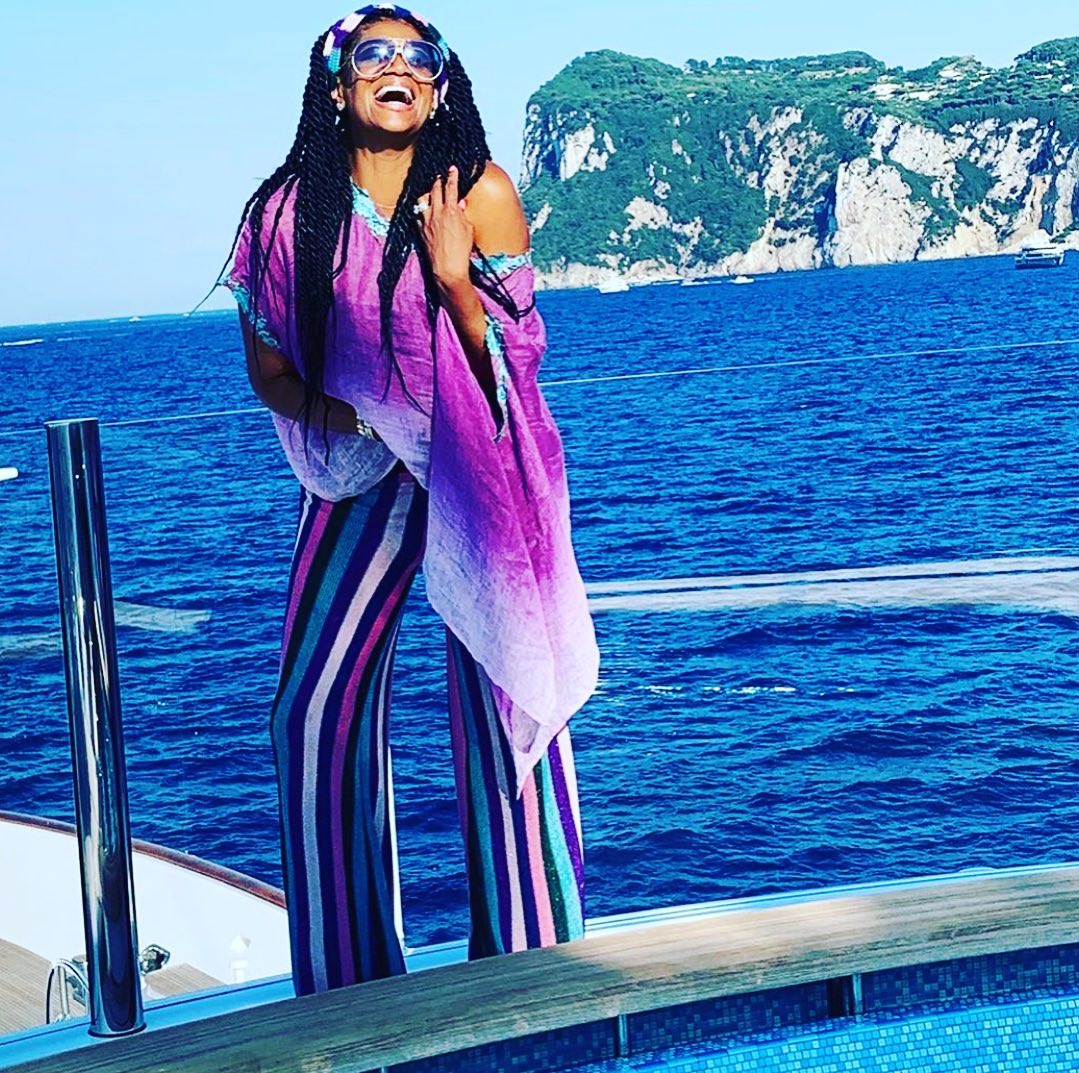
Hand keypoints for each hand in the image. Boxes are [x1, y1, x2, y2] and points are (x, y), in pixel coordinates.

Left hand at [416, 166, 473, 290]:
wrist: (448, 268)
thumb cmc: (462, 251)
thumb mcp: (468, 230)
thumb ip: (463, 215)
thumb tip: (461, 204)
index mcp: (451, 211)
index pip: (451, 187)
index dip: (452, 176)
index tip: (452, 168)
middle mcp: (436, 213)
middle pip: (435, 190)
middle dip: (438, 181)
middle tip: (439, 176)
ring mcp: (426, 221)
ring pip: (423, 200)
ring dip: (427, 194)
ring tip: (430, 192)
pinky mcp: (421, 231)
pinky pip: (419, 216)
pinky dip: (422, 211)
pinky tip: (425, 211)